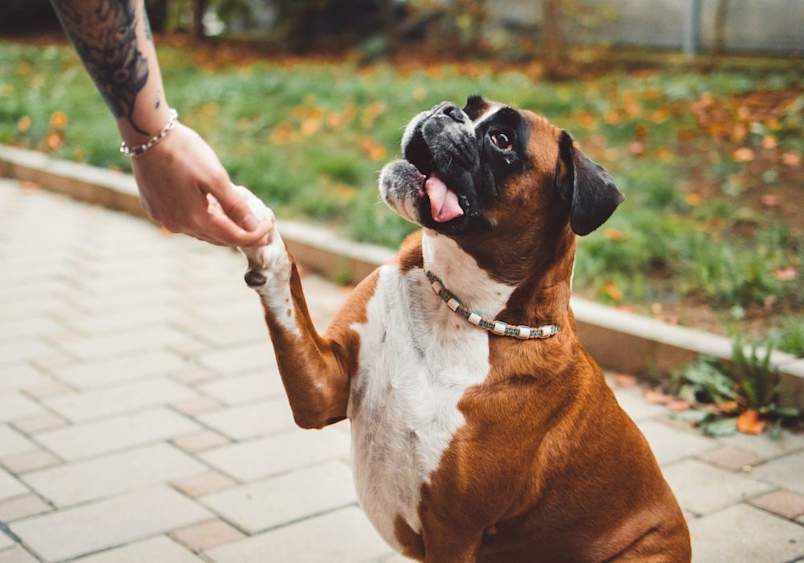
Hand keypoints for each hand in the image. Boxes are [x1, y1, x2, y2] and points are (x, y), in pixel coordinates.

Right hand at [130, 123, 272, 245]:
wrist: (147, 134)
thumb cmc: (183, 151)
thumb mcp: (215, 177)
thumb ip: (234, 205)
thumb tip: (252, 227)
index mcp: (194, 219)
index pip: (232, 237)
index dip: (255, 235)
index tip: (270, 227)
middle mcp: (177, 225)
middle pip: (217, 238)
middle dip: (241, 234)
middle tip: (260, 228)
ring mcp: (163, 218)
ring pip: (200, 231)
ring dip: (222, 228)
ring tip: (240, 219)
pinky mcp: (155, 208)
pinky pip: (185, 221)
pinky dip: (202, 219)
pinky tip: (212, 209)